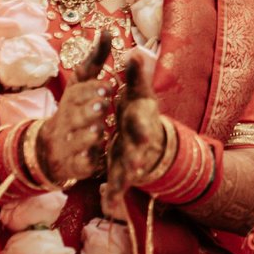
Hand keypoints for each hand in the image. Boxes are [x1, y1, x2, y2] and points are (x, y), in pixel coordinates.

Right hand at [35, 37, 110, 185]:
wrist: (50, 146)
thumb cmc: (74, 107)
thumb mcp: (82, 82)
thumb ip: (96, 59)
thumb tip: (106, 30)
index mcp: (72, 99)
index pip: (80, 92)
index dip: (93, 90)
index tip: (110, 86)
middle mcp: (67, 120)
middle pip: (77, 115)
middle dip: (89, 110)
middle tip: (103, 106)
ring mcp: (68, 142)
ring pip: (77, 139)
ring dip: (86, 135)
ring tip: (98, 131)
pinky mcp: (73, 164)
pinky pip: (78, 164)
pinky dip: (86, 162)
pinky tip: (95, 159)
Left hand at [106, 53, 166, 197]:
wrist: (146, 133)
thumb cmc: (140, 108)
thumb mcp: (139, 90)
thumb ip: (137, 74)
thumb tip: (135, 52)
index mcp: (143, 119)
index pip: (144, 122)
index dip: (144, 128)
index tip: (143, 132)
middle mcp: (139, 140)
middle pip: (139, 151)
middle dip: (136, 158)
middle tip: (134, 166)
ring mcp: (131, 157)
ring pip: (128, 171)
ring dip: (124, 180)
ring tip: (117, 191)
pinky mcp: (122, 170)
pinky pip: (118, 183)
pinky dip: (114, 193)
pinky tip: (108, 202)